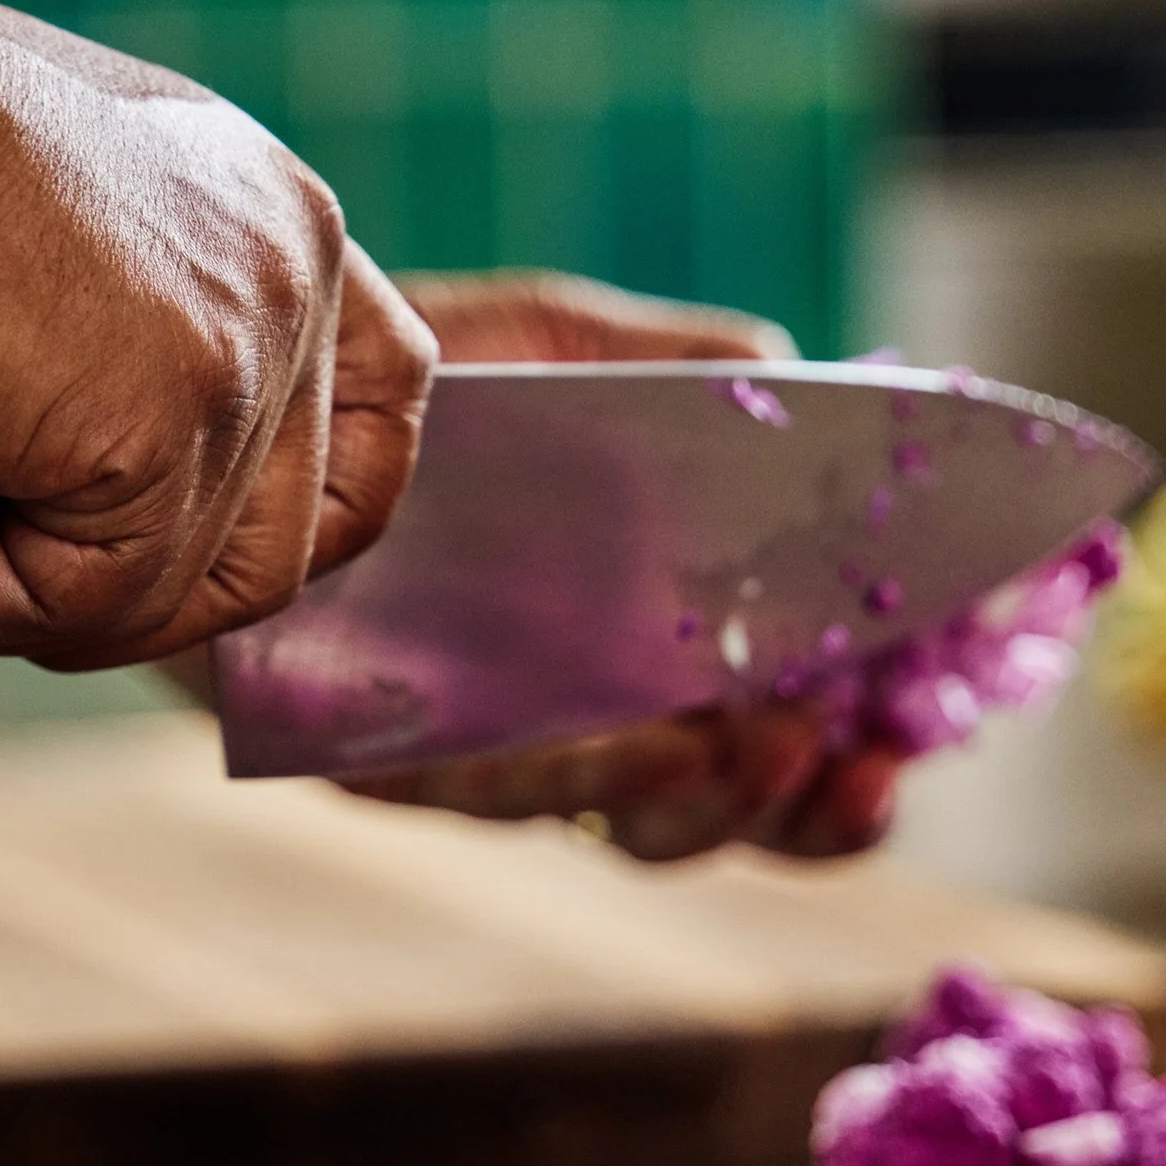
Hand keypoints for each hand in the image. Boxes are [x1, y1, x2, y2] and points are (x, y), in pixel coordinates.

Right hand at [0, 0, 436, 665]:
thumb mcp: (13, 237)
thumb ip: (98, 344)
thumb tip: (75, 510)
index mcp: (262, 208)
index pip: (381, 403)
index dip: (300, 514)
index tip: (162, 565)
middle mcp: (285, 263)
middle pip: (286, 538)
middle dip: (116, 594)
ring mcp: (244, 345)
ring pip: (177, 594)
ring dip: (8, 608)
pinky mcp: (167, 421)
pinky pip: (84, 603)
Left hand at [349, 271, 902, 861]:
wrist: (241, 382)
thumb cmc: (411, 373)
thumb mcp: (564, 344)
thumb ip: (694, 372)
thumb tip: (822, 385)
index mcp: (646, 644)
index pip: (781, 735)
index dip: (862, 757)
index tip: (924, 728)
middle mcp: (576, 719)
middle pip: (724, 811)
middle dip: (811, 811)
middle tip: (870, 768)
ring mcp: (485, 749)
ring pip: (627, 822)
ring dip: (720, 796)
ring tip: (781, 745)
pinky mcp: (382, 761)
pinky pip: (499, 790)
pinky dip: (592, 770)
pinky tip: (657, 740)